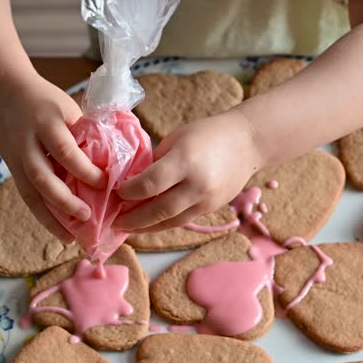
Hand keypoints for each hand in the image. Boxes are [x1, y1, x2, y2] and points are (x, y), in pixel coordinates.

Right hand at [0, 73, 103, 241]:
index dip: (84, 169)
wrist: (4, 90)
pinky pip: (26, 196)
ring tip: (71, 237)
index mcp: (46, 121)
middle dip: (65, 200)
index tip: (105, 182)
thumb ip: (85, 132)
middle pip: (42, 177)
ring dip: (51, 217)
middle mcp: (27, 142)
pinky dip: (43, 215)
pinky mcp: (11, 169)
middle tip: (88, 216)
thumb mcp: (68, 108)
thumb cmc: (46, 100)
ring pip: (30, 193)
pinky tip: (58, 230)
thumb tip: (114, 161)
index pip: (65, 150)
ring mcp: (15, 157)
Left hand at [114, 110, 263, 232]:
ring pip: (170, 221)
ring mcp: (206, 200)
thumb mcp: (177, 138)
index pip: (149, 184)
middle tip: (114, 222)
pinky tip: (150, 223)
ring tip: (128, 228)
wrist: (248, 142)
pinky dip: (164, 223)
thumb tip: (132, 180)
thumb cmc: (207, 134)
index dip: (129, 192)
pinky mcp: (212, 208)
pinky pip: (183, 220)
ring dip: (146, 227)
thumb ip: (156, 161)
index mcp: (185, 160)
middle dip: (133, 219)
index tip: (116, 193)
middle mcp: (196, 184)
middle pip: (158, 210)